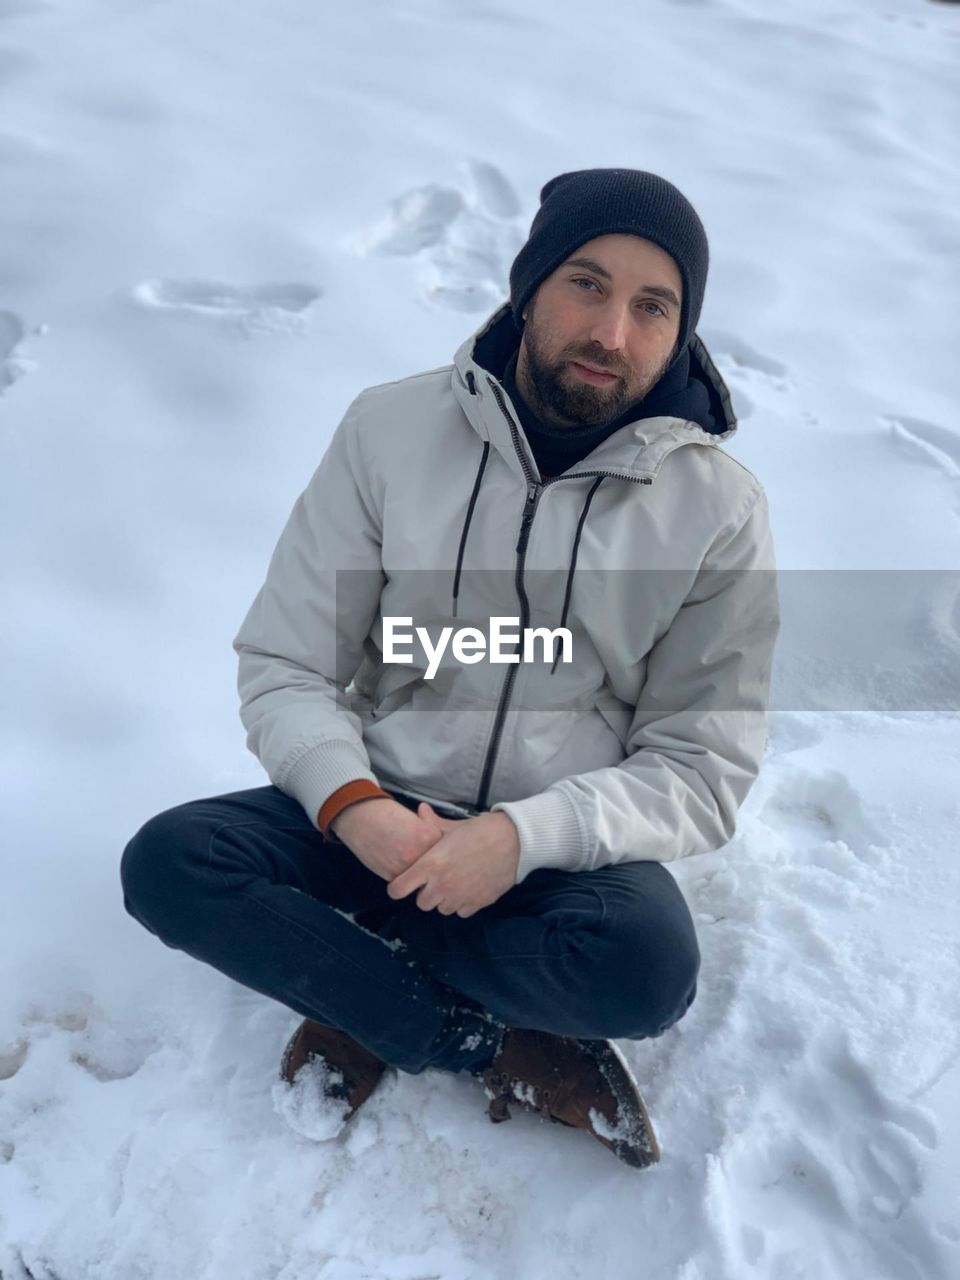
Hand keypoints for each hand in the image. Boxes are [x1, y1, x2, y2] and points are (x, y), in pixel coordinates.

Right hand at [329, 797, 442, 880]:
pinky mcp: (392, 876)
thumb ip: (432, 834)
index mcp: (429, 836)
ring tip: (410, 859)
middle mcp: (419, 853)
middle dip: (433, 866)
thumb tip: (443, 850)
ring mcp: (405, 867)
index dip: (442, 851)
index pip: (447, 851)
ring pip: (421, 878)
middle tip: (425, 858)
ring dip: (420, 875)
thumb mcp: (417, 819)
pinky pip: (406, 881)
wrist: (361, 817)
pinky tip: (398, 862)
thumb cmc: (387, 814)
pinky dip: (404, 876)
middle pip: (436, 867)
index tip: (438, 849)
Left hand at [386, 803, 520, 917]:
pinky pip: (460, 912)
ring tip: (453, 883)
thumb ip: (431, 823)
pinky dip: (461, 904)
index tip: (403, 882)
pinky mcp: (476, 904)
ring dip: (444, 899)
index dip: (398, 887)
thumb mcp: (452, 827)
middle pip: (421, 903)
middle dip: (425, 893)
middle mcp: (442, 885)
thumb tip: (420, 809)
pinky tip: (467, 888)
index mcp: (430, 865)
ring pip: (441, 909)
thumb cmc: (481, 831)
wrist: (513, 841)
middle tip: (434, 880)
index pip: (398, 890)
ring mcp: (459, 896)